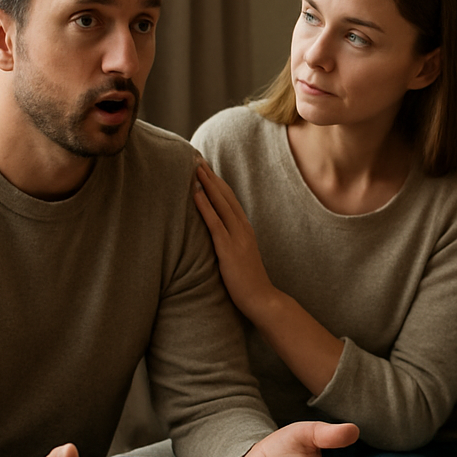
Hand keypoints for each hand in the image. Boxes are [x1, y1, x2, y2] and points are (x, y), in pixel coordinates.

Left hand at [193, 161, 274, 320]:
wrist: (262, 298)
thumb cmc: (248, 282)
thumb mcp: (241, 256)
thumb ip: (231, 243)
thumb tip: (218, 237)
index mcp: (245, 229)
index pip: (230, 200)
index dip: (217, 182)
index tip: (205, 168)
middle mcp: (242, 228)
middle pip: (225, 196)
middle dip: (210, 176)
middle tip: (196, 158)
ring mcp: (237, 237)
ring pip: (220, 204)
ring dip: (206, 184)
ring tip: (194, 168)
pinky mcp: (228, 248)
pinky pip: (214, 222)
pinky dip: (204, 206)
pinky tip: (195, 193)